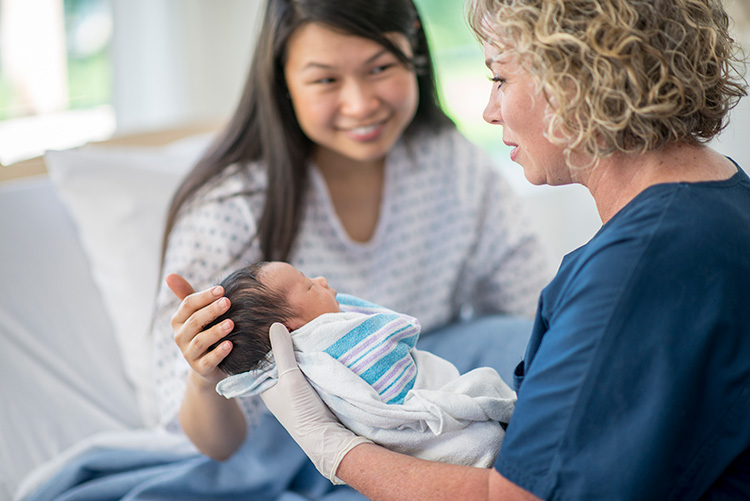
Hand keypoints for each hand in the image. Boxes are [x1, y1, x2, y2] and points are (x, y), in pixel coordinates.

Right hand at [166, 273, 232, 386]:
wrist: (209, 365)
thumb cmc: (204, 331)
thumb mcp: (196, 313)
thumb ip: (187, 295)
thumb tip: (170, 275)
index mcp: (179, 321)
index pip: (188, 305)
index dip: (204, 296)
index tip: (222, 289)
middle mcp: (181, 337)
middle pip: (194, 321)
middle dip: (211, 310)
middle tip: (228, 302)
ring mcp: (189, 354)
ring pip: (200, 341)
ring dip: (216, 331)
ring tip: (231, 323)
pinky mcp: (201, 368)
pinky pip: (209, 360)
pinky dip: (219, 352)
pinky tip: (230, 344)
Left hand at [260, 323, 371, 483]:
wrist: (326, 435)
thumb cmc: (300, 409)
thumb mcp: (289, 377)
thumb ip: (281, 351)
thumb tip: (275, 324)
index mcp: (264, 386)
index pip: (261, 359)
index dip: (266, 342)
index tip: (272, 322)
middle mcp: (276, 387)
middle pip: (279, 360)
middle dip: (284, 345)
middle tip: (291, 322)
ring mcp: (293, 389)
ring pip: (294, 364)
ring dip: (299, 352)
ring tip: (303, 330)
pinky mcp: (309, 391)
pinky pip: (306, 370)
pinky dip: (309, 360)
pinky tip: (315, 347)